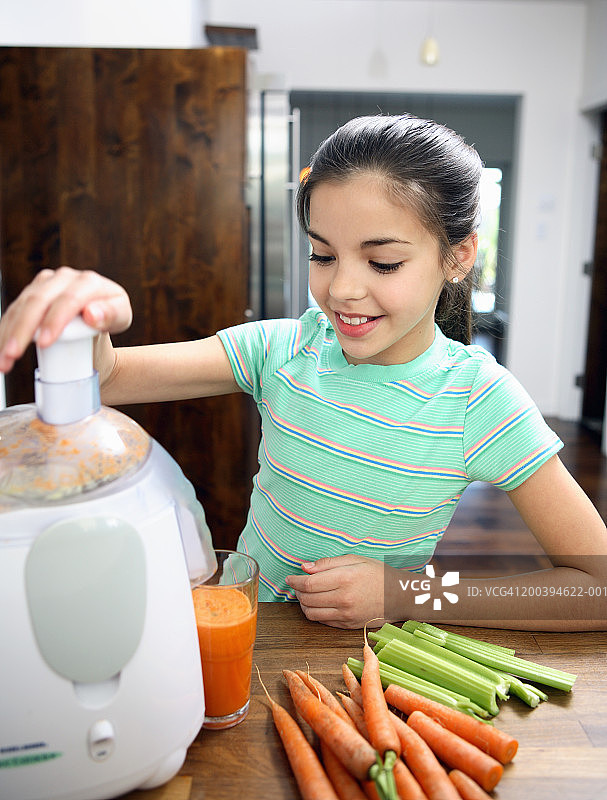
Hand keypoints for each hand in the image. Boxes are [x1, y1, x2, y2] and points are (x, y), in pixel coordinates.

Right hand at [0, 267, 131, 373]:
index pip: (69, 299)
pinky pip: (13, 312)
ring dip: (9, 334)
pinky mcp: (30, 294)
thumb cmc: (109, 320)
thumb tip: (92, 314)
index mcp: (89, 282)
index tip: (45, 342)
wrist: (95, 323)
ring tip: (4, 360)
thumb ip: (111, 315)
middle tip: (14, 354)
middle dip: (23, 329)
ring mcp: (45, 284)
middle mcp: (64, 278)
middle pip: (38, 301)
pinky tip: (1, 351)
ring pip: (21, 307)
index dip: (54, 320)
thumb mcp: (121, 319)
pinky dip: (5, 333)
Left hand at [286, 554, 400, 628]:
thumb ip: (327, 563)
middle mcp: (343, 599)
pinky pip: (322, 621)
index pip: (308, 584)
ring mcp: (345, 614)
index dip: (294, 581)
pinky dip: (315, 612)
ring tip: (306, 594)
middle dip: (297, 591)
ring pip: (311, 613)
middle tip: (297, 584)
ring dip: (303, 604)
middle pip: (307, 599)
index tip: (290, 578)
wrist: (399, 596)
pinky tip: (318, 603)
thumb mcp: (355, 560)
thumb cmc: (378, 574)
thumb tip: (304, 567)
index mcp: (344, 579)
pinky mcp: (347, 625)